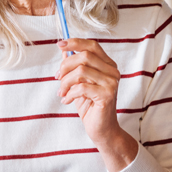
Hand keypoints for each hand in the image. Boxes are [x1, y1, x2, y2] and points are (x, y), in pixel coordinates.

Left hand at [56, 38, 137, 171]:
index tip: (60, 44)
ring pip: (81, 71)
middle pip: (85, 56)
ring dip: (65, 82)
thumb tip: (64, 50)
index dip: (75, 42)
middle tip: (57, 78)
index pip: (92, 46)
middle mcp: (113, 72)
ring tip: (62, 92)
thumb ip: (74, 66)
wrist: (101, 129)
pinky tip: (67, 101)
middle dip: (66, 66)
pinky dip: (70, 94)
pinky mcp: (107, 95)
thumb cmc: (90, 106)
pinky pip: (81, 87)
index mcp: (108, 65)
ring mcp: (112, 83)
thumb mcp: (78, 83)